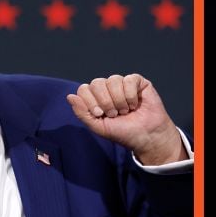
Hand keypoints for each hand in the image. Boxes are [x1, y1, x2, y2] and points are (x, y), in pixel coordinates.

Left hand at [66, 73, 186, 165]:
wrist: (145, 137)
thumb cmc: (123, 133)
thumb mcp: (98, 127)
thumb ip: (82, 113)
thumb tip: (70, 96)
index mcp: (96, 98)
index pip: (84, 89)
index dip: (90, 102)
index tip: (100, 114)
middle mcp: (108, 88)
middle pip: (97, 82)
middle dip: (105, 101)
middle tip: (114, 114)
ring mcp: (122, 84)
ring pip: (113, 80)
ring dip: (119, 100)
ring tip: (125, 111)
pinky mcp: (137, 82)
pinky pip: (129, 80)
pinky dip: (130, 95)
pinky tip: (135, 104)